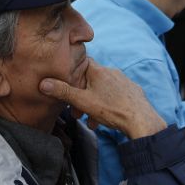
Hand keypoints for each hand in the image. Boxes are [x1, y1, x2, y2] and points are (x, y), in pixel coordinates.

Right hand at [40, 59, 166, 139]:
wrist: (141, 121)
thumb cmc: (112, 109)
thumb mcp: (83, 101)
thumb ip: (63, 92)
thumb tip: (43, 83)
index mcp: (99, 70)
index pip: (81, 64)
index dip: (72, 75)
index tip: (67, 87)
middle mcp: (112, 72)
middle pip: (90, 80)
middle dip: (81, 96)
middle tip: (76, 112)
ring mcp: (123, 82)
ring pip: (102, 91)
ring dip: (93, 104)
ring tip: (90, 121)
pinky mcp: (132, 92)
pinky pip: (114, 96)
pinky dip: (107, 106)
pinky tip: (105, 119)